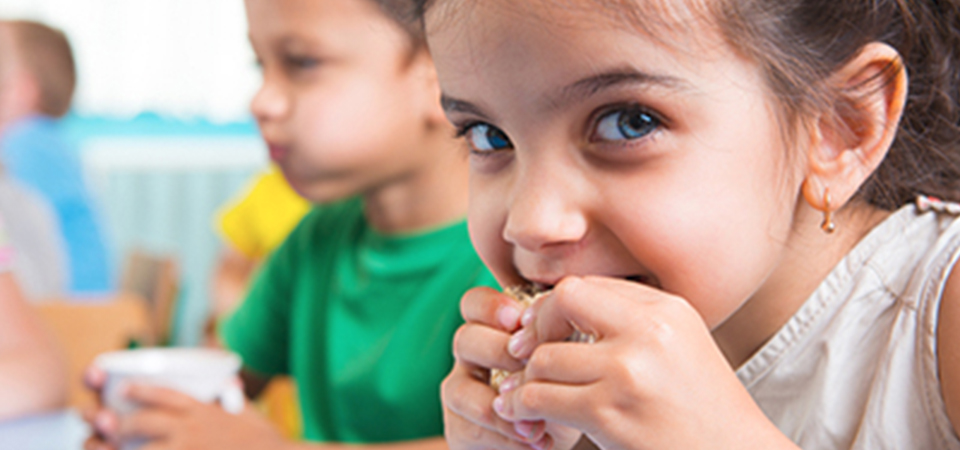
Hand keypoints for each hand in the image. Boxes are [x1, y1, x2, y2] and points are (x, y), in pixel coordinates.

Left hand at [84, 383, 284, 449]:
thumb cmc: (268, 442)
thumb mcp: (251, 413)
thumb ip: (235, 398)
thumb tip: (231, 382)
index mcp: (205, 411)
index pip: (167, 394)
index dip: (141, 390)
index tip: (124, 389)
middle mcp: (193, 429)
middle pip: (144, 422)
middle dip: (116, 422)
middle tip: (98, 421)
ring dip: (116, 448)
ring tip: (97, 446)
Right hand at [442, 287, 582, 449]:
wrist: (560, 433)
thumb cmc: (567, 385)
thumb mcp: (569, 355)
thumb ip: (563, 331)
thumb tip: (576, 309)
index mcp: (494, 328)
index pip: (474, 303)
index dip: (489, 307)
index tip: (518, 319)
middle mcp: (472, 356)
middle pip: (464, 339)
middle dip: (498, 351)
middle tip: (529, 367)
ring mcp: (463, 392)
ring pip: (458, 389)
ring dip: (498, 406)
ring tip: (536, 422)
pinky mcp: (460, 428)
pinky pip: (470, 428)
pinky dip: (506, 437)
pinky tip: (537, 442)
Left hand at [495, 276, 795, 449]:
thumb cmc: (702, 407)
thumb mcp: (679, 344)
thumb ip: (630, 319)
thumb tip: (558, 304)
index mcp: (665, 309)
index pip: (585, 285)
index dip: (554, 307)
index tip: (545, 331)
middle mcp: (648, 332)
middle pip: (560, 303)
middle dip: (536, 331)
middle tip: (527, 356)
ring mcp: (627, 372)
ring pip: (543, 358)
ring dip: (528, 379)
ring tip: (531, 395)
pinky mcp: (608, 414)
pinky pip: (541, 398)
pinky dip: (525, 407)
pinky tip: (529, 416)